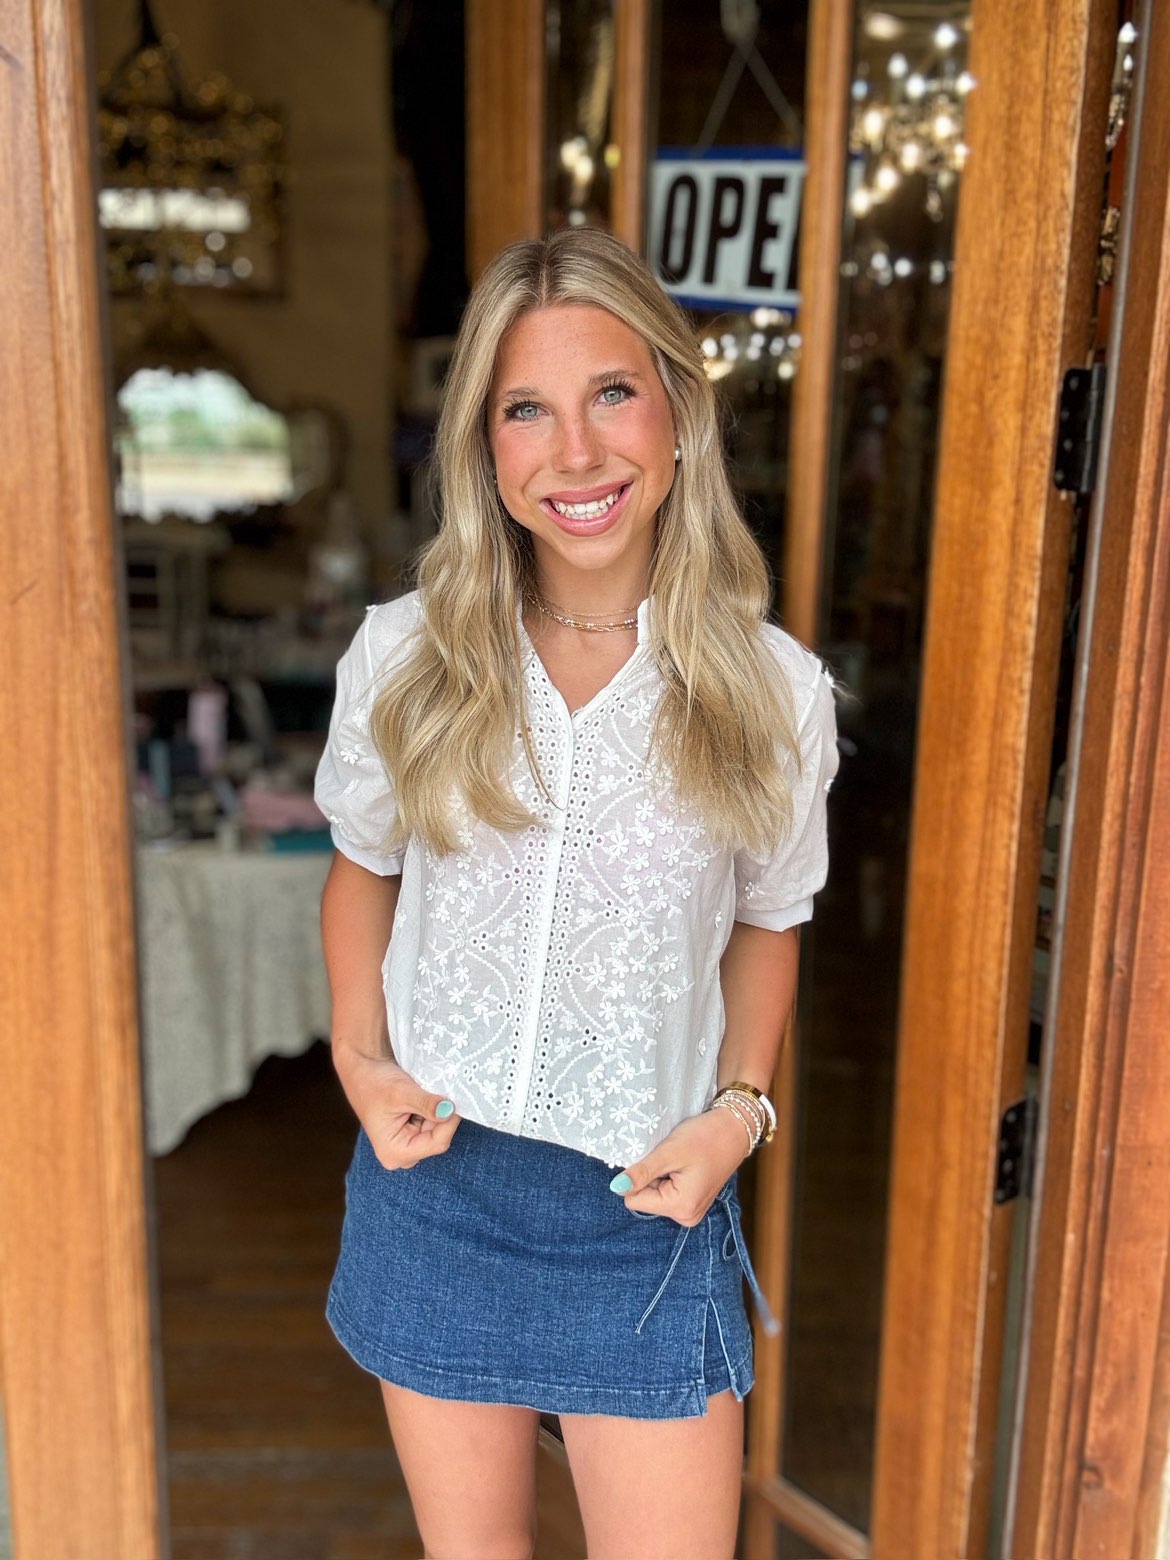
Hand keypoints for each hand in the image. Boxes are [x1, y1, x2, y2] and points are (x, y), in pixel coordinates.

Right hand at [332, 1042, 459, 1169]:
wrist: (362, 1070)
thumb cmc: (374, 1082)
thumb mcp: (402, 1092)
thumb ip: (427, 1104)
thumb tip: (450, 1110)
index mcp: (394, 1152)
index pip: (436, 1143)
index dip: (450, 1122)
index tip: (456, 1100)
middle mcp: (401, 1154)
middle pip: (438, 1139)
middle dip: (443, 1117)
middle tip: (442, 1093)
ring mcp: (406, 1145)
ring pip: (437, 1131)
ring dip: (439, 1112)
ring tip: (428, 1093)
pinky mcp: (411, 1134)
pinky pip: (432, 1125)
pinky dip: (434, 1110)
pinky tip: (426, 1097)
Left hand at [614, 1107, 749, 1226]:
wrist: (735, 1129)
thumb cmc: (705, 1137)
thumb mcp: (669, 1152)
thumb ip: (641, 1173)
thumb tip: (616, 1188)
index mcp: (680, 1207)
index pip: (634, 1200)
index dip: (640, 1176)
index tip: (659, 1160)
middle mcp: (686, 1217)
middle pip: (645, 1199)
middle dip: (651, 1177)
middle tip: (671, 1159)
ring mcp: (691, 1211)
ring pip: (655, 1196)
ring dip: (660, 1176)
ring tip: (680, 1160)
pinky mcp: (692, 1203)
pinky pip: (667, 1193)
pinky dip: (669, 1177)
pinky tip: (684, 1165)